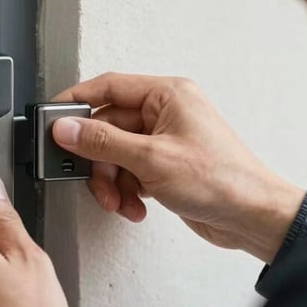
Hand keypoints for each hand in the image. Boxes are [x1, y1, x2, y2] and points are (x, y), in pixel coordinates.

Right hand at [53, 74, 305, 263]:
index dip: (76, 102)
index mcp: (166, 95)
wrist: (254, 218)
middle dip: (98, 161)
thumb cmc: (223, 180)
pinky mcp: (164, 166)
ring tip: (120, 201)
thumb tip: (67, 128)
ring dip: (112, 182)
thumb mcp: (151, 158)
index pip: (108, 87)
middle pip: (107, 128)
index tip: (52, 119)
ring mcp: (164, 141)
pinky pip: (129, 172)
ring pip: (115, 155)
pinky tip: (136, 206)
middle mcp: (164, 113)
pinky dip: (126, 191)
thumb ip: (102, 141)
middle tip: (92, 180)